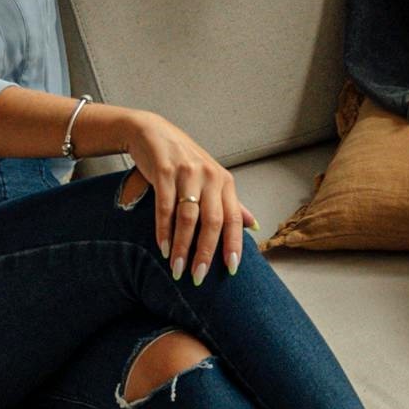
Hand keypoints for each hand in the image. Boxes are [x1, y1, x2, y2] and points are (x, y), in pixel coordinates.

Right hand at [90, 105, 248, 281]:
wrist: (153, 132)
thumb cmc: (185, 160)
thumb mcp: (212, 179)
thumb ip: (231, 203)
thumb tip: (254, 225)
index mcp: (225, 181)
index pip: (234, 218)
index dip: (234, 244)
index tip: (232, 269)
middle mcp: (210, 177)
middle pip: (212, 222)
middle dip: (205, 253)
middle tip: (198, 276)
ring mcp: (188, 174)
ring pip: (188, 218)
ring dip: (182, 247)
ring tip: (177, 268)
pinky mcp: (165, 172)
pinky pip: (165, 207)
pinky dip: (163, 230)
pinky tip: (163, 247)